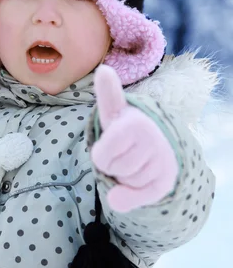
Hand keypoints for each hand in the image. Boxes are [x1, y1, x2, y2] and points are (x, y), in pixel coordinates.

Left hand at [91, 65, 178, 212]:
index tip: (111, 129)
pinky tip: (136, 180)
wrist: (156, 144)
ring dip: (123, 175)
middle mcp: (152, 140)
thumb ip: (107, 90)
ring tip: (132, 158)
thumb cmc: (125, 129)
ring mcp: (162, 160)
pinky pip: (139, 197)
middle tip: (122, 150)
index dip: (101, 155)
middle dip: (111, 164)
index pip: (101, 158)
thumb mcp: (113, 111)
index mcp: (135, 123)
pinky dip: (130, 197)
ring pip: (126, 182)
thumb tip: (104, 70)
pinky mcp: (167, 180)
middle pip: (112, 169)